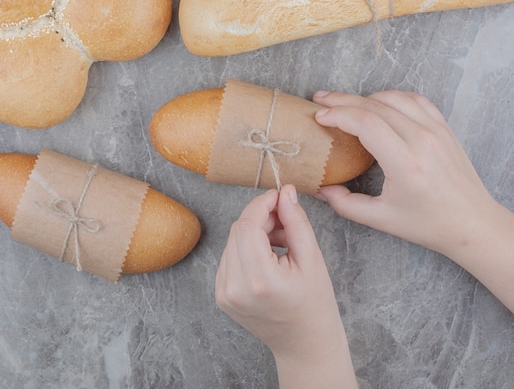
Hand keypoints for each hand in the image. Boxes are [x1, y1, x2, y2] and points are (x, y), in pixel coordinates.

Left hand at [215, 185, 356, 387]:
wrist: (304, 344)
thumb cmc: (314, 304)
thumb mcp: (312, 259)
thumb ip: (295, 222)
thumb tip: (285, 192)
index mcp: (259, 279)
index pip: (248, 225)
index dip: (262, 204)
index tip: (278, 195)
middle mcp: (235, 287)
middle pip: (238, 231)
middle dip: (260, 217)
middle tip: (285, 219)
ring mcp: (224, 293)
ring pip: (232, 242)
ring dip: (254, 233)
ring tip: (281, 242)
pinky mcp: (221, 295)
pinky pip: (229, 258)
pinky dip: (247, 249)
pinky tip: (268, 257)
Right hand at [313, 90, 495, 256]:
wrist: (472, 223)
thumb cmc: (429, 224)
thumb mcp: (381, 219)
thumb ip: (345, 204)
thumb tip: (320, 189)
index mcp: (406, 163)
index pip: (366, 123)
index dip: (338, 115)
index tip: (320, 117)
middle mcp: (422, 141)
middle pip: (375, 106)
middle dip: (342, 101)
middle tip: (320, 101)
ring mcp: (436, 131)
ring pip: (393, 98)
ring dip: (364, 97)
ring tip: (342, 102)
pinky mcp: (444, 128)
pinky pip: (414, 100)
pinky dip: (391, 97)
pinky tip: (376, 103)